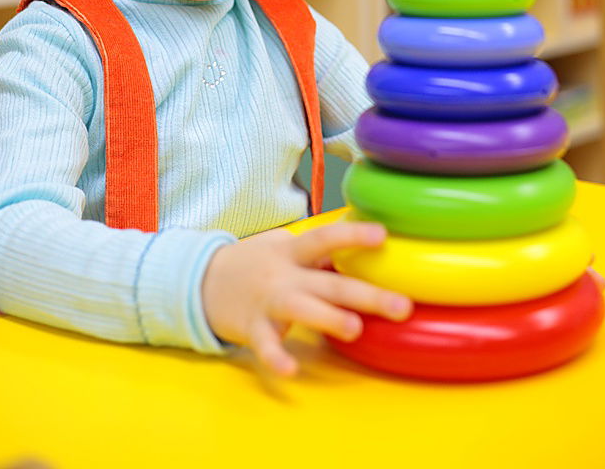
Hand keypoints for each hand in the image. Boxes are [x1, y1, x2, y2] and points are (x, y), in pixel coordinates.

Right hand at [201, 221, 411, 375]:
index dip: (353, 235)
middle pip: (329, 282)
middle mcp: (284, 274)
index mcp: (293, 252)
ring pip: (301, 309)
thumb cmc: (257, 263)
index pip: (326, 238)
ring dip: (328, 318)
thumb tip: (366, 252)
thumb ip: (319, 252)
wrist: (202, 280)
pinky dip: (276, 357)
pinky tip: (291, 370)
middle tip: (402, 306)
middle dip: (366, 294)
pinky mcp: (252, 328)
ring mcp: (268, 302)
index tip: (383, 236)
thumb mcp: (284, 248)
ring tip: (355, 329)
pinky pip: (265, 345)